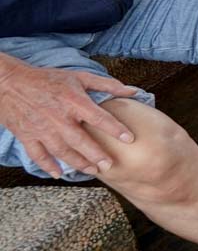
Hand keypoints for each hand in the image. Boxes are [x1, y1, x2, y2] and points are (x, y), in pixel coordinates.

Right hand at [0, 60, 137, 177]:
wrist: (9, 83)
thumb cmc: (48, 79)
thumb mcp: (79, 77)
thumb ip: (106, 85)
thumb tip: (133, 91)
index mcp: (73, 101)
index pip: (99, 118)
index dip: (116, 129)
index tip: (130, 139)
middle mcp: (58, 117)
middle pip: (80, 140)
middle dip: (96, 155)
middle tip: (110, 165)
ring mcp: (41, 129)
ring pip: (62, 151)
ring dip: (77, 163)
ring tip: (92, 171)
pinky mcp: (27, 135)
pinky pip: (38, 155)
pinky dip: (47, 166)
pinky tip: (59, 174)